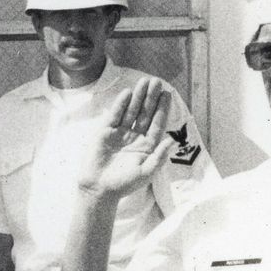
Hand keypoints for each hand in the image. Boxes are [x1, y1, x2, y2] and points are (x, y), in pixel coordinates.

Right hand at [71, 77, 177, 198]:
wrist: (99, 189)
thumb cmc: (124, 184)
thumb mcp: (146, 173)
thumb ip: (159, 157)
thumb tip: (171, 141)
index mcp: (147, 146)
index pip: (156, 123)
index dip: (162, 109)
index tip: (167, 94)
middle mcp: (135, 137)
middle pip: (145, 113)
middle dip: (151, 97)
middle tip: (157, 81)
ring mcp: (120, 133)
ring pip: (131, 111)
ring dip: (138, 96)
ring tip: (145, 82)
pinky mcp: (105, 131)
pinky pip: (115, 115)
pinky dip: (121, 104)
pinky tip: (128, 93)